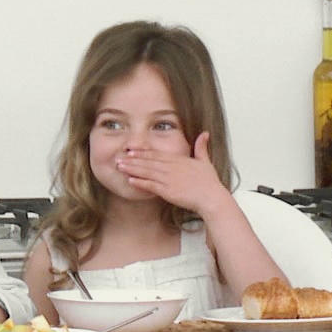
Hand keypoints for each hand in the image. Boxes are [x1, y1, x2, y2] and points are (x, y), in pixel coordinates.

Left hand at [115, 133, 232, 215]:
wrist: (211, 197)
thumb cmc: (209, 182)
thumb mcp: (205, 161)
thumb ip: (201, 147)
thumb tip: (205, 133)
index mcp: (178, 160)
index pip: (156, 154)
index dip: (143, 152)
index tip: (132, 151)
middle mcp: (171, 167)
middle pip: (148, 162)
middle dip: (132, 160)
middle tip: (119, 158)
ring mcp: (168, 179)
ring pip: (147, 172)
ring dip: (132, 169)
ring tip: (120, 167)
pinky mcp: (167, 190)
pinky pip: (150, 185)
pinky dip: (140, 182)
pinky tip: (130, 180)